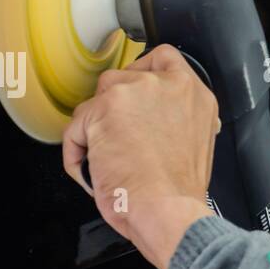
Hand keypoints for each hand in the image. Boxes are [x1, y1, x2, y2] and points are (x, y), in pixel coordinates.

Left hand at [62, 44, 218, 268]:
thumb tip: (155, 121)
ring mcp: (133, 93)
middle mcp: (165, 85)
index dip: (141, 72)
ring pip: (94, 102)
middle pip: (120, 79)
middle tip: (117, 143)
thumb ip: (177, 119)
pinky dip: (76, 152)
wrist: (168, 210)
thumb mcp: (194, 142)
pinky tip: (93, 172)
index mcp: (192, 93)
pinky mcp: (104, 109)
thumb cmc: (178, 192)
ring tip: (106, 162)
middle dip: (111, 110)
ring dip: (93, 131)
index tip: (132, 93)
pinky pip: (75, 128)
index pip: (163, 58)